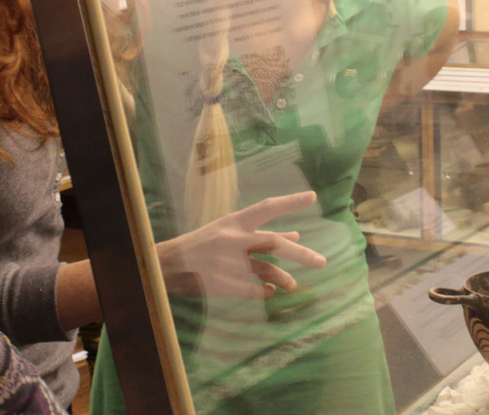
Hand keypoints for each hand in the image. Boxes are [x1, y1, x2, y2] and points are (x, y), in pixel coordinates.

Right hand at [156, 191, 327, 298]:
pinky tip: (269, 291)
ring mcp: (228, 262)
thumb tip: (297, 236)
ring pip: (266, 270)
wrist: (167, 264)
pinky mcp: (222, 283)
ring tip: (293, 285)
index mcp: (235, 222)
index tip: (312, 196)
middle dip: (301, 253)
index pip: (267, 207)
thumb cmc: (203, 244)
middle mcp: (234, 239)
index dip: (290, 202)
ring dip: (283, 278)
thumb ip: (261, 232)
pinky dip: (264, 291)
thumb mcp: (229, 231)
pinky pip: (252, 289)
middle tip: (322, 261)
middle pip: (274, 243)